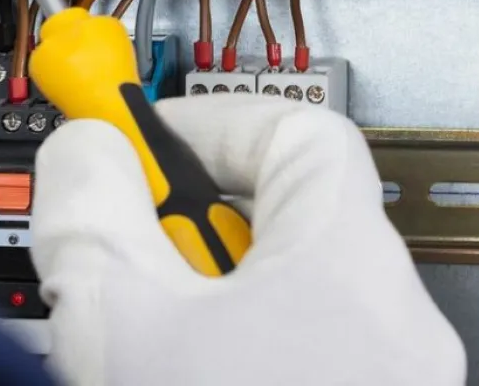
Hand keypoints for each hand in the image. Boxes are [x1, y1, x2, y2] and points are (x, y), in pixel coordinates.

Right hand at [32, 96, 465, 385]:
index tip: (136, 137)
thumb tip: (85, 155)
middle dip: (183, 226)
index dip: (206, 118)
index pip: (300, 131)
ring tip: (128, 348)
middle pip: (285, 224)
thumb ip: (88, 206)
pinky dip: (223, 365)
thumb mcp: (115, 316)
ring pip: (280, 310)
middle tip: (112, 252)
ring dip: (195, 306)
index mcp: (348, 269)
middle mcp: (393, 332)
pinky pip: (291, 371)